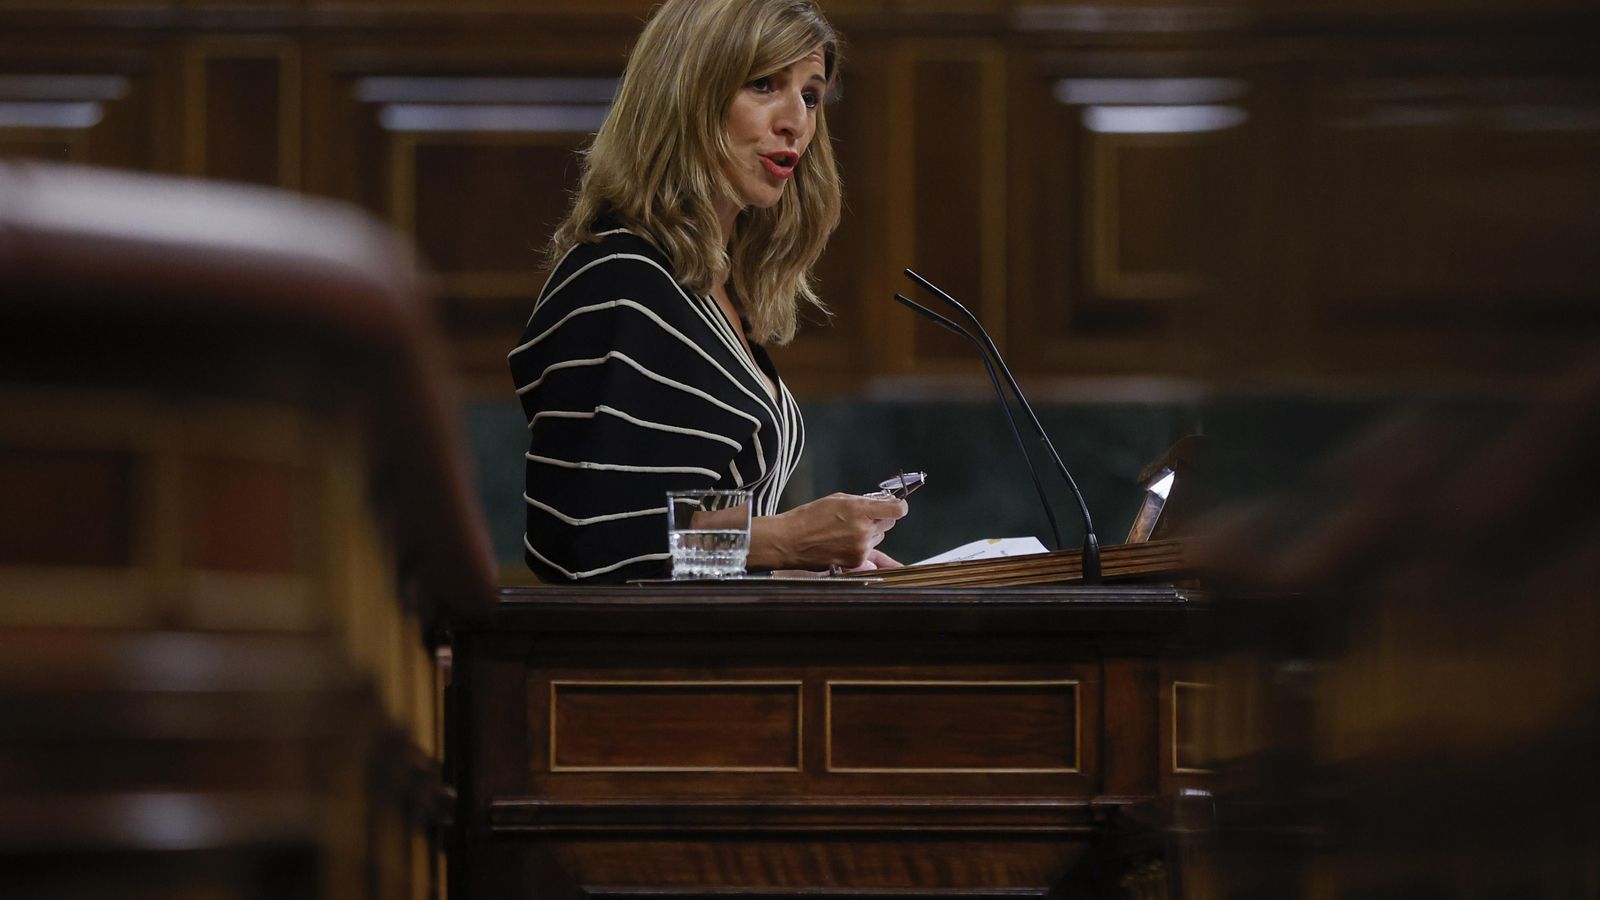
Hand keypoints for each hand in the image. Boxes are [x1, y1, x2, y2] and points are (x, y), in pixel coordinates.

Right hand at [749, 492, 907, 570]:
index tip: (894, 506)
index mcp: (860, 511)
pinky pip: (868, 552)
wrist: (791, 541)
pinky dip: (860, 547)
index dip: (897, 507)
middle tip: (860, 517)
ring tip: (845, 531)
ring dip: (869, 533)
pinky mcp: (856, 562)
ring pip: (878, 538)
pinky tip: (841, 542)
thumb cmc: (810, 517)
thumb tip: (882, 504)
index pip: (897, 510)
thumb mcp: (838, 499)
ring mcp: (861, 548)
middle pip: (888, 524)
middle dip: (878, 519)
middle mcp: (864, 531)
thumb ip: (862, 501)